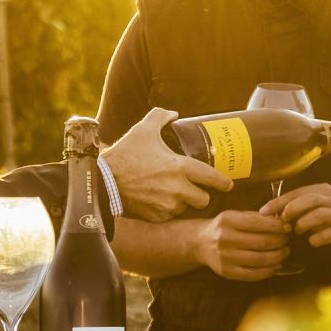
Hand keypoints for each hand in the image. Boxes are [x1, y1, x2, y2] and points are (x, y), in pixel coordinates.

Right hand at [103, 108, 231, 221]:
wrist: (103, 180)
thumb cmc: (125, 154)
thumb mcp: (143, 130)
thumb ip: (160, 117)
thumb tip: (173, 114)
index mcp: (180, 167)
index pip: (212, 178)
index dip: (223, 182)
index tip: (228, 184)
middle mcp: (178, 189)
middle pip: (203, 199)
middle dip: (201, 195)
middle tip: (194, 189)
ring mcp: (167, 205)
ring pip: (186, 208)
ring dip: (183, 203)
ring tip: (172, 193)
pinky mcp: (156, 217)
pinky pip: (169, 216)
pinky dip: (167, 211)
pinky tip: (158, 201)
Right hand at [196, 208, 291, 280]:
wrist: (200, 243)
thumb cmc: (223, 227)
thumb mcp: (235, 215)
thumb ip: (256, 217)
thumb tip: (282, 222)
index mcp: (228, 221)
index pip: (258, 223)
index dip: (277, 226)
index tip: (287, 227)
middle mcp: (225, 239)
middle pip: (263, 242)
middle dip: (281, 241)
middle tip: (287, 240)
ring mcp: (226, 257)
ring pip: (261, 259)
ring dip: (278, 256)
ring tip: (284, 252)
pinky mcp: (227, 272)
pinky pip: (253, 274)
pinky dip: (269, 271)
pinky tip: (276, 265)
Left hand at [260, 183, 330, 252]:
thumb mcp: (316, 207)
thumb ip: (298, 207)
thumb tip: (272, 214)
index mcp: (321, 190)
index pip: (296, 193)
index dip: (278, 202)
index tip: (263, 212)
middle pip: (308, 199)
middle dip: (291, 210)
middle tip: (282, 221)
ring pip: (318, 215)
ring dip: (303, 224)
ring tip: (297, 231)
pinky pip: (327, 234)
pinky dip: (316, 238)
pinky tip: (313, 241)